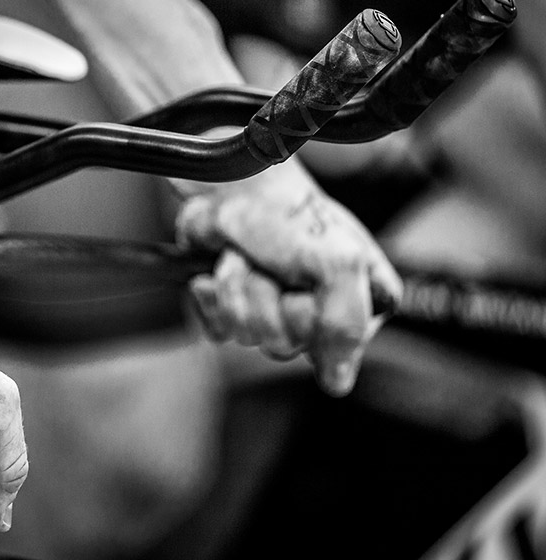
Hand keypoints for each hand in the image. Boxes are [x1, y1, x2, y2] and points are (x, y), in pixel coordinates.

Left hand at [175, 164, 401, 395]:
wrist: (228, 186)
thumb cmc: (287, 215)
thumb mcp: (338, 264)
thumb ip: (346, 326)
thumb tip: (337, 384)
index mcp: (359, 301)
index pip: (338, 349)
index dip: (315, 318)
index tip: (312, 280)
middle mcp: (318, 310)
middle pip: (285, 346)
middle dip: (269, 300)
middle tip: (273, 263)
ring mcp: (273, 309)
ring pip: (248, 337)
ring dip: (239, 291)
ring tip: (244, 257)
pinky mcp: (232, 305)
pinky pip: (218, 332)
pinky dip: (212, 298)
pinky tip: (214, 272)